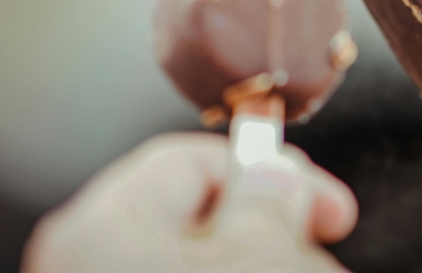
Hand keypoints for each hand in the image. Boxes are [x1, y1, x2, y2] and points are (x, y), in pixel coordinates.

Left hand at [22, 132, 356, 271]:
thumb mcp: (259, 254)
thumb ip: (271, 199)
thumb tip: (277, 171)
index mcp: (107, 222)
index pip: (197, 159)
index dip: (278, 172)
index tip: (333, 206)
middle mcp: (88, 255)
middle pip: (200, 214)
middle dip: (278, 227)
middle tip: (325, 248)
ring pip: (196, 255)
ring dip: (263, 258)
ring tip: (312, 271)